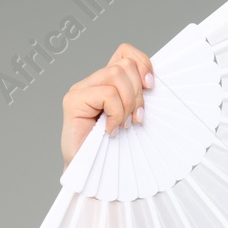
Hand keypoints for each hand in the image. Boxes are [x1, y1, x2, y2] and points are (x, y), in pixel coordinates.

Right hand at [61, 43, 153, 167]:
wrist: (92, 174)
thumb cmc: (113, 150)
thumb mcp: (134, 117)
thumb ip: (138, 98)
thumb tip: (154, 82)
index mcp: (106, 83)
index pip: (125, 53)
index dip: (142, 63)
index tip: (151, 86)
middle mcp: (91, 83)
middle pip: (124, 65)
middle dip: (137, 93)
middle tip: (135, 118)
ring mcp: (80, 90)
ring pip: (115, 75)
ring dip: (127, 104)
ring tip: (122, 125)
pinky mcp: (73, 101)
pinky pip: (107, 94)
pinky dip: (116, 114)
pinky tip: (110, 130)